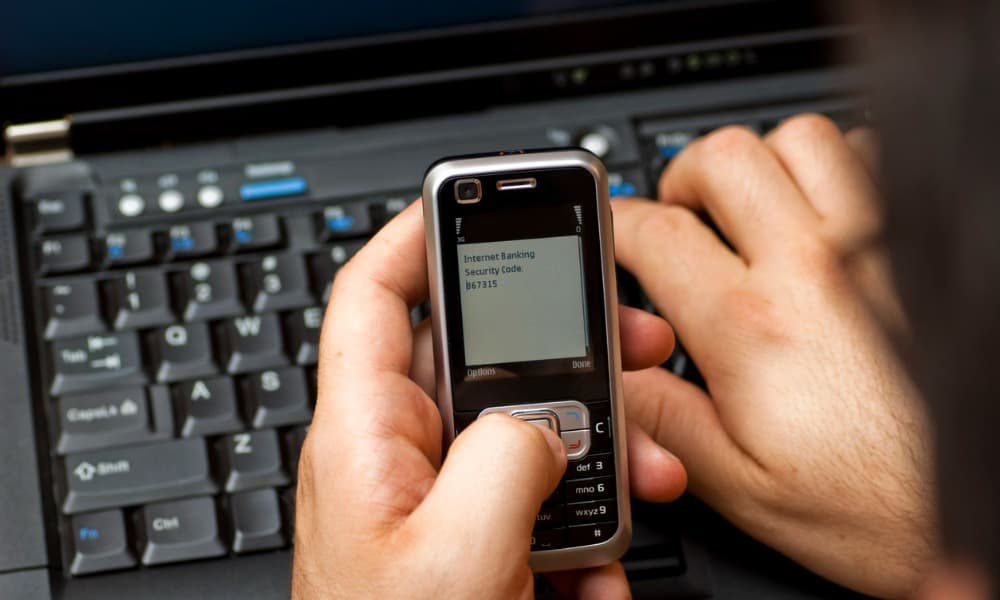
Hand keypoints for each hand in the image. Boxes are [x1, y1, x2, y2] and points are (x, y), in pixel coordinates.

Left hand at [292, 201, 686, 598]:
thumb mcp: (458, 551)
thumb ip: (508, 457)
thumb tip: (548, 424)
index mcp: (365, 437)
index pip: (374, 297)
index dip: (416, 233)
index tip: (474, 199)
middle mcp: (395, 458)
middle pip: (477, 359)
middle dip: (564, 352)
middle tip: (629, 344)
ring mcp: (431, 502)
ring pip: (520, 436)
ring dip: (591, 457)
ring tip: (639, 475)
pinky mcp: (466, 545)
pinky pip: (529, 508)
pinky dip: (579, 530)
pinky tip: (598, 567)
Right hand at [613, 115, 934, 597]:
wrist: (978, 503)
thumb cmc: (879, 506)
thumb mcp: (742, 489)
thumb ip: (665, 420)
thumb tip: (617, 374)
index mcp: (753, 327)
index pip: (655, 233)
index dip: (615, 224)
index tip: (611, 233)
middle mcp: (814, 269)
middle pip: (723, 157)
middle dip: (682, 180)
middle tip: (680, 219)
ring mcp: (875, 248)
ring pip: (800, 141)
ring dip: (761, 167)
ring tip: (750, 211)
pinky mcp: (920, 249)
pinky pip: (873, 159)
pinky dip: (838, 171)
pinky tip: (824, 218)